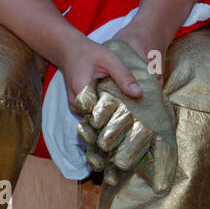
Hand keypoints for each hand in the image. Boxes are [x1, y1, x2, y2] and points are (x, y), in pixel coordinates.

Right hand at [72, 37, 177, 192]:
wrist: (69, 51)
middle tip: (129, 157)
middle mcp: (77, 105)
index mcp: (82, 93)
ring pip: (92, 127)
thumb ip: (124, 75)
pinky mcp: (81, 110)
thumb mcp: (109, 59)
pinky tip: (120, 139)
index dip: (110, 133)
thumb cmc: (91, 53)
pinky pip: (92, 122)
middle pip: (93, 127)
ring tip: (127, 154)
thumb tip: (139, 94)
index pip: (95, 118)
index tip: (124, 147)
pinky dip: (104, 128)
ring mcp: (77, 109)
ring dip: (107, 136)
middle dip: (110, 141)